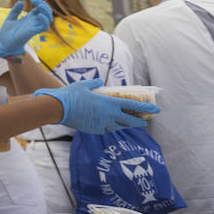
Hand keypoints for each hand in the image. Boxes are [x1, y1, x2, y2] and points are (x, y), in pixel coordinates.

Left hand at [0, 0, 53, 57]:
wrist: (4, 44)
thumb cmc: (8, 33)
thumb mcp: (10, 18)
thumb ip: (15, 10)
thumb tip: (21, 2)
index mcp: (29, 18)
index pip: (40, 8)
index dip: (39, 1)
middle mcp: (34, 22)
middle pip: (46, 12)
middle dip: (43, 4)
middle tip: (33, 0)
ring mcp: (34, 27)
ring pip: (48, 18)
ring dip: (46, 11)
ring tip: (39, 6)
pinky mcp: (33, 32)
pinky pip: (44, 26)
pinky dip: (44, 20)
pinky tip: (39, 15)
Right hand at [32, 78, 159, 133]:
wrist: (58, 108)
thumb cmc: (71, 95)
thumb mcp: (84, 85)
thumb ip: (95, 85)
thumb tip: (100, 84)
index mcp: (109, 103)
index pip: (132, 105)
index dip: (145, 108)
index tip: (155, 110)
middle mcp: (108, 115)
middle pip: (129, 120)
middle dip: (139, 121)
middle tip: (145, 121)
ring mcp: (101, 124)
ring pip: (118, 126)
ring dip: (125, 125)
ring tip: (130, 124)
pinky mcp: (94, 129)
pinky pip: (105, 128)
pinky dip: (109, 126)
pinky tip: (108, 124)